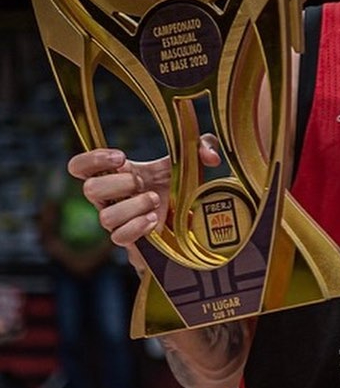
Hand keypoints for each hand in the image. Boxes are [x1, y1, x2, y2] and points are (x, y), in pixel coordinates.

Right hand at [67, 135, 220, 248]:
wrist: (190, 219)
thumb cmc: (183, 184)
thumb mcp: (194, 159)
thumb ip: (205, 145)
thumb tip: (210, 156)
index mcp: (117, 174)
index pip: (80, 167)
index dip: (91, 159)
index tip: (121, 158)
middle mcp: (111, 199)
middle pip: (88, 189)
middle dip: (118, 183)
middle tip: (142, 181)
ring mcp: (119, 222)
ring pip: (104, 216)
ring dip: (133, 206)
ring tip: (155, 200)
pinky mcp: (130, 242)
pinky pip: (119, 237)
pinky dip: (136, 227)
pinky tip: (154, 219)